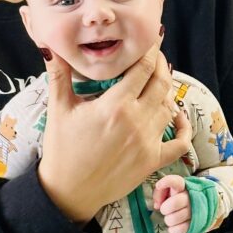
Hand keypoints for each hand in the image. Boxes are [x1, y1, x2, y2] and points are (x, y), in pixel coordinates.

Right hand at [37, 39, 191, 222]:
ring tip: (158, 82)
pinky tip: (178, 117)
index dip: (151, 50)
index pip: (143, 68)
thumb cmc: (62, 150)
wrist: (68, 191)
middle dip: (161, 65)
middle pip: (161, 83)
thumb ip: (59, 74)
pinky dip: (183, 127)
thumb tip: (48, 46)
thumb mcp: (58, 109)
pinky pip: (180, 142)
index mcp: (115, 105)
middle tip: (156, 56)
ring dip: (167, 91)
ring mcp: (148, 142)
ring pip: (169, 107)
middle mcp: (136, 121)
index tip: (151, 40)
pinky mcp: (152, 161)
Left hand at [153, 175, 191, 232]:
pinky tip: (173, 226)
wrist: (198, 207)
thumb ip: (159, 193)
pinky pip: (180, 230)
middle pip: (174, 203)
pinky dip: (173, 229)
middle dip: (165, 208)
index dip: (166, 182)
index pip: (176, 181)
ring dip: (168, 219)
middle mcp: (190, 197)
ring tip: (170, 217)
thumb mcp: (168, 190)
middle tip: (165, 209)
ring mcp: (194, 211)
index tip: (159, 185)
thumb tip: (157, 205)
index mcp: (183, 187)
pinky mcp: (195, 224)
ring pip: (175, 218)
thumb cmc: (177, 197)